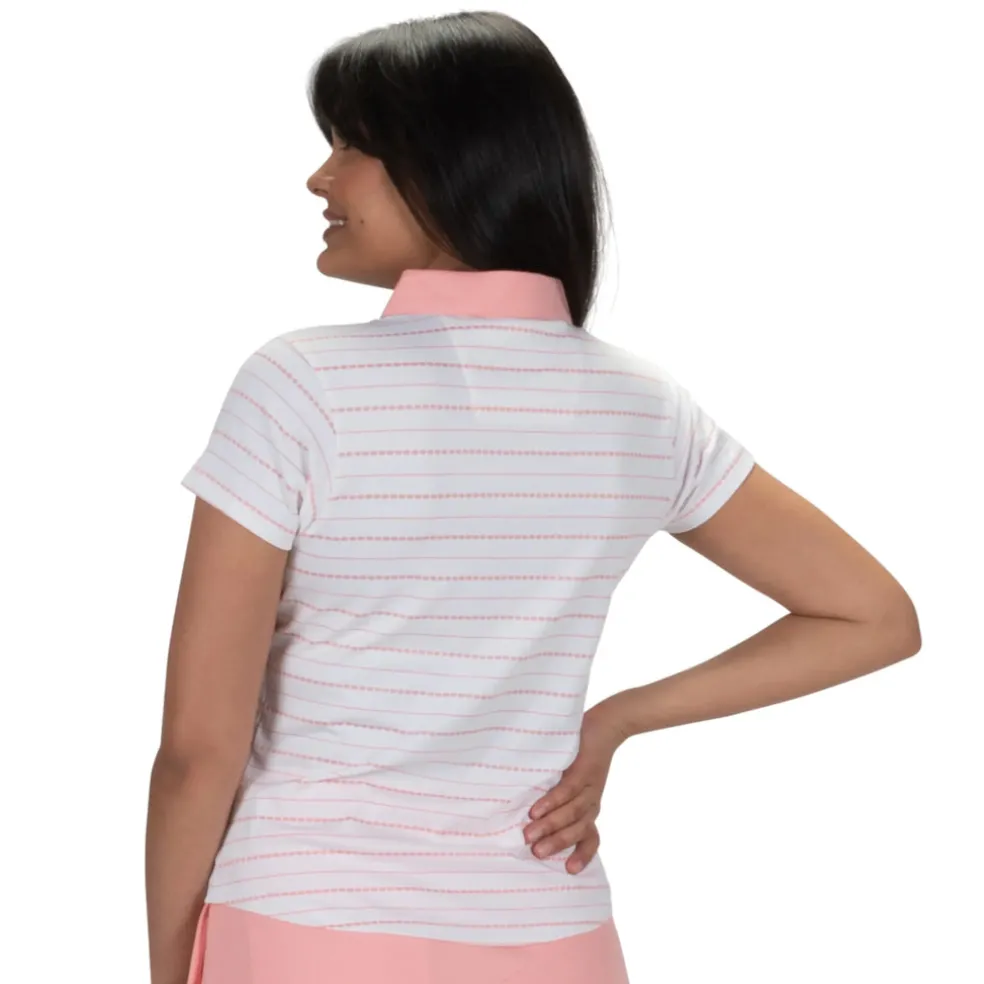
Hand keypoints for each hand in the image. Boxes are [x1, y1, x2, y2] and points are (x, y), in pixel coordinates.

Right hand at [523, 702, 627, 874]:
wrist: (608, 725)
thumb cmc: (583, 755)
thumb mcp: (573, 781)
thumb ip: (557, 799)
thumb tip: (526, 817)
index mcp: (589, 808)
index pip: (590, 838)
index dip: (583, 855)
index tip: (569, 872)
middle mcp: (591, 802)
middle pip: (577, 830)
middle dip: (556, 844)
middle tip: (535, 854)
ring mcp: (588, 787)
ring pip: (570, 813)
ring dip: (549, 826)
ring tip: (528, 835)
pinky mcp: (582, 770)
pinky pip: (567, 790)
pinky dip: (551, 802)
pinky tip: (536, 810)